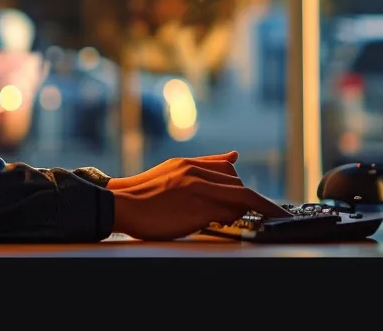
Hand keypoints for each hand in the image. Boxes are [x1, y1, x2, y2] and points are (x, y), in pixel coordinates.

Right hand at [110, 159, 288, 240]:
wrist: (120, 205)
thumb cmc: (144, 195)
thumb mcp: (173, 171)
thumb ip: (204, 164)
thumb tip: (234, 156)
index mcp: (189, 164)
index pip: (229, 171)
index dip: (244, 187)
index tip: (257, 199)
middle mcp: (195, 173)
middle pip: (237, 185)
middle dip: (253, 201)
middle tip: (262, 215)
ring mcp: (196, 190)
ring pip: (238, 197)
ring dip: (250, 210)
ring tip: (254, 221)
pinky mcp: (196, 208)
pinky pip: (227, 213)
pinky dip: (235, 220)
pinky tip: (232, 225)